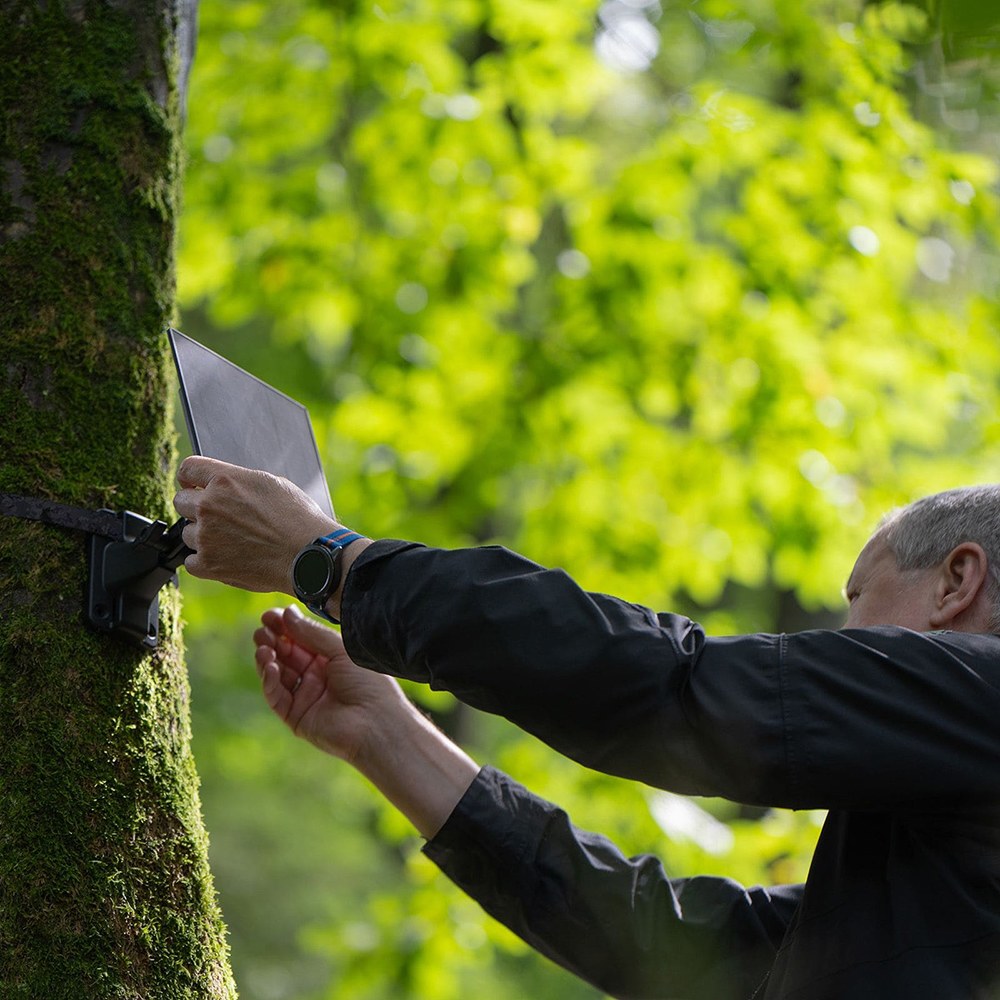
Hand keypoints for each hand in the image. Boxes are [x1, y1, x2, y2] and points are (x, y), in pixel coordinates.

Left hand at [173, 456, 337, 593]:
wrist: (307, 554)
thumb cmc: (298, 519)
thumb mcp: (271, 484)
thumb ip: (239, 483)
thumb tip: (227, 487)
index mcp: (225, 480)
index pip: (188, 469)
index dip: (190, 478)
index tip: (193, 486)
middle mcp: (209, 505)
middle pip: (180, 502)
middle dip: (196, 508)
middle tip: (220, 518)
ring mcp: (205, 536)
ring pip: (187, 533)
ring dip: (203, 536)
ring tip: (232, 541)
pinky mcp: (208, 564)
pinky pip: (191, 561)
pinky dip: (205, 561)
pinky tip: (227, 558)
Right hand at [253, 605, 409, 763]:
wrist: (376, 722)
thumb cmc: (368, 682)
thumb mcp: (341, 649)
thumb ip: (312, 633)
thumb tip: (287, 613)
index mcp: (332, 659)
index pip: (302, 639)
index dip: (285, 627)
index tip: (269, 615)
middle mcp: (318, 677)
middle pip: (286, 655)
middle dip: (272, 641)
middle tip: (261, 630)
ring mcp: (306, 697)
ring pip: (277, 675)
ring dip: (267, 660)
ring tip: (263, 648)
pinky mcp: (296, 717)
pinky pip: (277, 697)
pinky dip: (269, 681)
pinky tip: (270, 667)